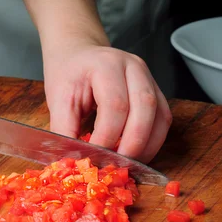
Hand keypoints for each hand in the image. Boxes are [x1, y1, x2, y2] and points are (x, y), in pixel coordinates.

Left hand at [43, 42, 171, 162]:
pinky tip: (135, 153)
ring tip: (126, 164)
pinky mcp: (156, 90)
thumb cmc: (67, 75)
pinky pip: (163, 119)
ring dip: (146, 146)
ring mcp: (148, 77)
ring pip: (161, 116)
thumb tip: (70, 162)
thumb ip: (64, 130)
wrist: (78, 54)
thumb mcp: (57, 100)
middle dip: (132, 144)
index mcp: (105, 64)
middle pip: (145, 108)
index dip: (107, 137)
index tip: (94, 158)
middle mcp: (133, 67)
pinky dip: (152, 141)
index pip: (115, 105)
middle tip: (115, 166)